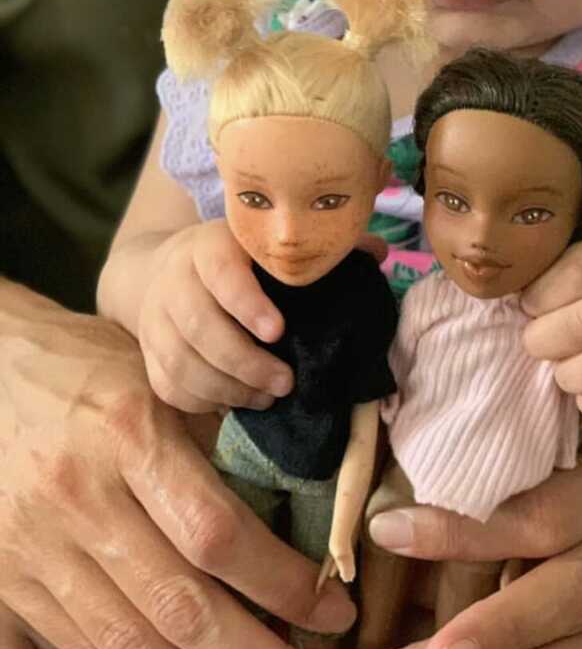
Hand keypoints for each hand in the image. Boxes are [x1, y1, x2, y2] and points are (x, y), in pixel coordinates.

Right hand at [0, 290, 355, 648]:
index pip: (216, 532)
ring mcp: (40, 548)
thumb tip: (305, 500)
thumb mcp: (163, 377)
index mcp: (128, 433)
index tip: (336, 611)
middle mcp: (81, 498)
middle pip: (180, 608)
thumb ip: (222, 438)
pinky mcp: (18, 581)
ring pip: (132, 648)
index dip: (282, 584)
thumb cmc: (91, 364)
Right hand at [136, 218, 292, 413]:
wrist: (169, 266)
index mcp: (207, 246)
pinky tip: (236, 403)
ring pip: (181, 362)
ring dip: (227, 389)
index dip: (248, 304)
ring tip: (267, 398)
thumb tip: (367, 259)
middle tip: (285, 382)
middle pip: (199, 325)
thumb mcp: (260, 244)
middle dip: (245, 361)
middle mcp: (173, 280)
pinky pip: (167, 385)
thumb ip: (301, 256)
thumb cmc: (237, 259)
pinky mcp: (147, 350)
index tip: (278, 331)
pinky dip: (202, 401)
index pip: (221, 272)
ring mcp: (155, 317)